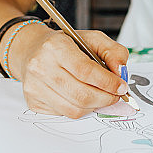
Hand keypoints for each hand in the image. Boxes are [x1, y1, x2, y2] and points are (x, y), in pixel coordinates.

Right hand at [11, 25, 129, 118]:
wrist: (31, 50)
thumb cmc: (63, 45)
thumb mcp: (91, 39)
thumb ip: (113, 52)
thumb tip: (121, 73)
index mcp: (55, 47)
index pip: (86, 71)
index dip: (108, 83)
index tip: (121, 87)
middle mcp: (40, 67)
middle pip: (81, 95)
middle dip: (106, 99)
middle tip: (115, 95)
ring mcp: (34, 87)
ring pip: (74, 110)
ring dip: (94, 106)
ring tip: (99, 96)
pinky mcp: (33, 102)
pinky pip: (64, 114)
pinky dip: (78, 109)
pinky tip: (79, 96)